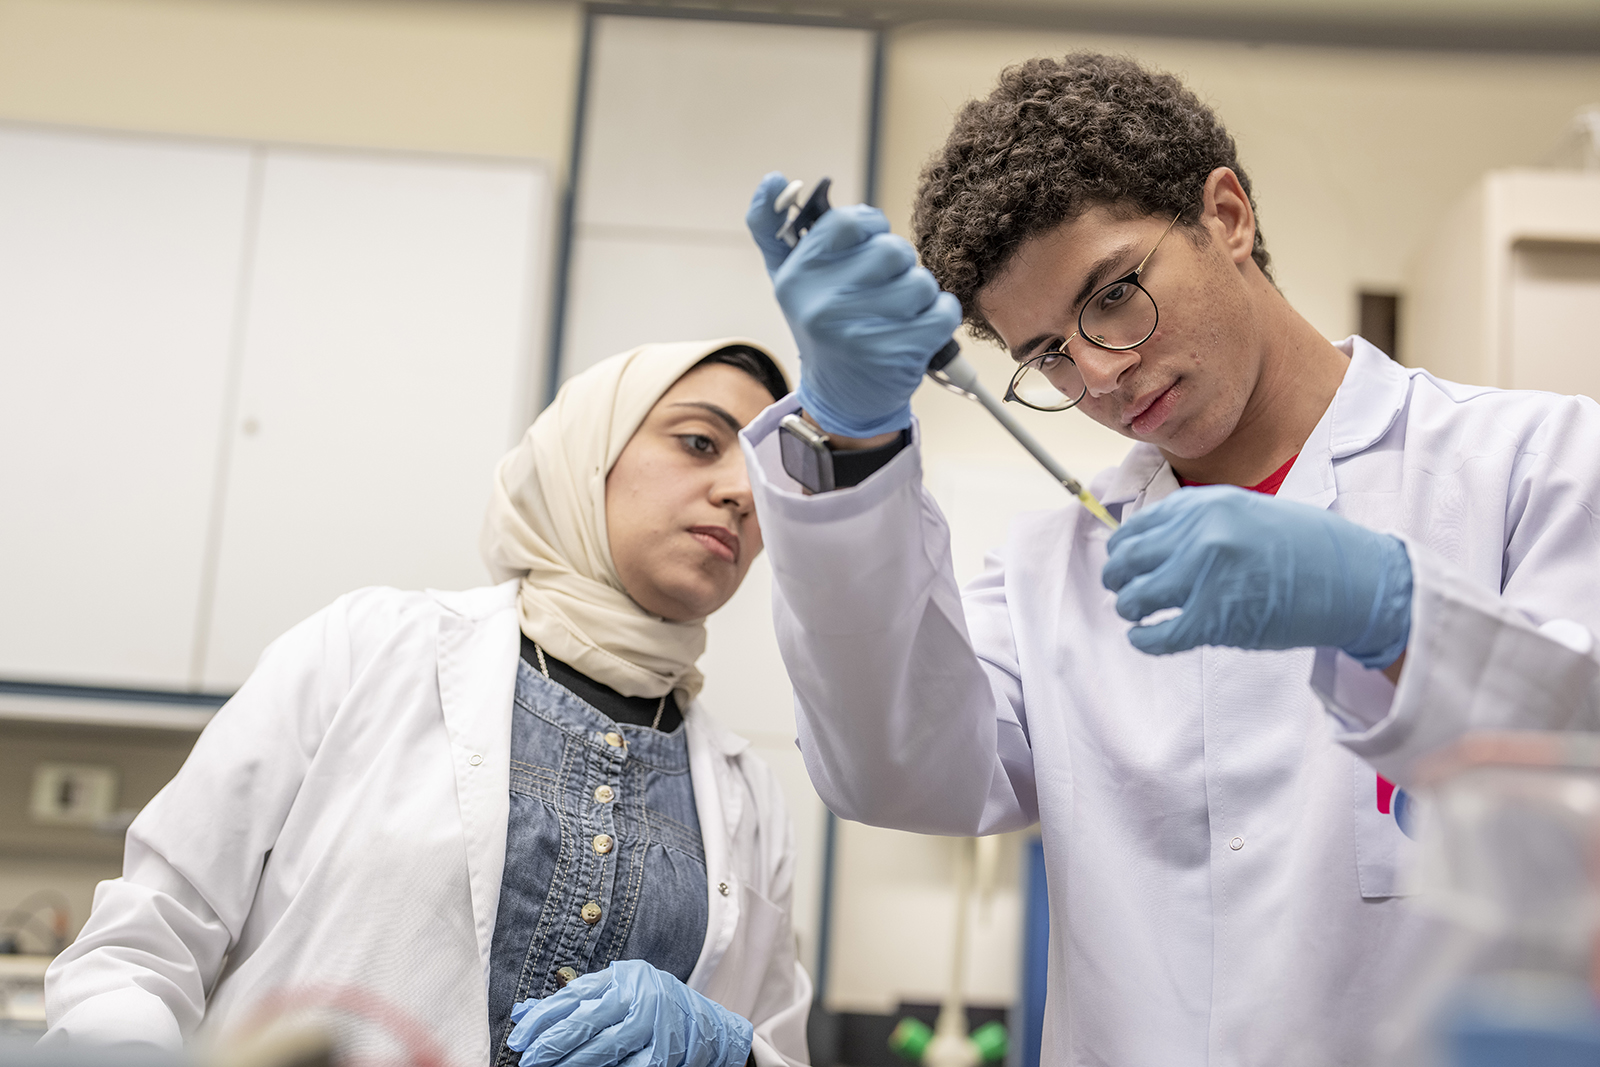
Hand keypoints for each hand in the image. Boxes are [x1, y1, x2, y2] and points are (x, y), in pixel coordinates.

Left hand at [505, 959, 752, 1066]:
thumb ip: (574, 1000)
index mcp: (625, 977)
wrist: (706, 1023)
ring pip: (606, 1048)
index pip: (575, 995)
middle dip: (553, 1044)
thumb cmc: (652, 1003)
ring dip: (574, 1063)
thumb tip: (524, 1013)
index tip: (520, 1037)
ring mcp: (656, 1024)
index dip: (543, 1017)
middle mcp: (641, 995)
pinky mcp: (666, 1052)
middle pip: (587, 1021)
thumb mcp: (616, 991)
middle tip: (529, 1060)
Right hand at [745, 171, 961, 437]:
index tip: (867, 247)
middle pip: (892, 251)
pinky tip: (918, 331)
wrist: (841, 399)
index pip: (850, 223)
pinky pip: (943, 311)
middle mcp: (821, 304)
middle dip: (899, 267)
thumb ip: (775, 228)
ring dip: (920, 295)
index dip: (871, 229)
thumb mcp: (791, 280)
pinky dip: (940, 317)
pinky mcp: (896, 355)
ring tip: (898, 315)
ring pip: (920, 281)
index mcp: (797, 278)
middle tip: (883, 291)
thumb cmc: (824, 327)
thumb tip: (772, 179)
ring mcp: (859, 332)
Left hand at [1101, 485, 1411, 667]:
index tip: (1122, 557)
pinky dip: (1143, 639)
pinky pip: (1158, 633)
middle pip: (1129, 559)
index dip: (1124, 545)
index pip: (1141, 524)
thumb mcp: (1251, 512)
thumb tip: (1156, 541)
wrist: (1356, 581)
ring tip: (1135, 612)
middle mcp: (1201, 535)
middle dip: (1118, 576)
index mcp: (1209, 505)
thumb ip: (1204, 521)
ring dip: (1129, 606)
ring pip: (1136, 595)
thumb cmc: (1310, 549)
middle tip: (1120, 587)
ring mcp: (1205, 576)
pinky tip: (1144, 638)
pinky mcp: (1214, 620)